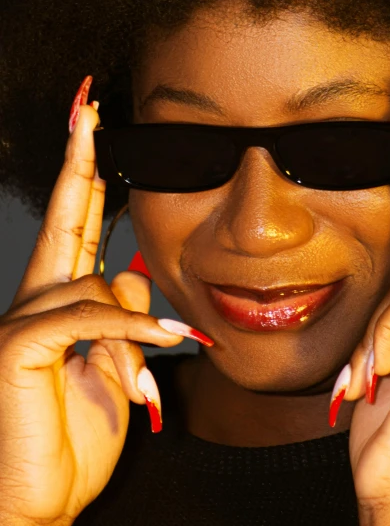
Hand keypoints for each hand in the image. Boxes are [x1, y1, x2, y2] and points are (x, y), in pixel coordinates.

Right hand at [0, 95, 197, 524]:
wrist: (39, 498)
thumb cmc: (77, 433)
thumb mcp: (117, 366)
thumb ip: (126, 318)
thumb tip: (134, 283)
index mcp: (61, 300)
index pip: (77, 224)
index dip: (86, 176)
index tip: (92, 130)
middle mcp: (37, 298)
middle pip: (66, 216)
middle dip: (79, 159)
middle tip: (87, 107)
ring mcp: (23, 319)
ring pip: (99, 284)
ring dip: (137, 331)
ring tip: (151, 376)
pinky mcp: (20, 346)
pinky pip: (90, 316)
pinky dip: (133, 332)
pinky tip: (166, 350)